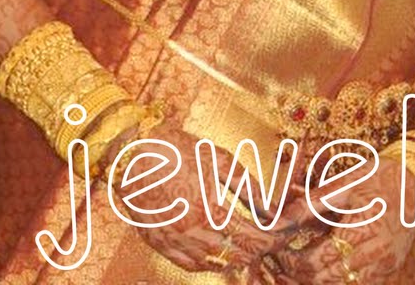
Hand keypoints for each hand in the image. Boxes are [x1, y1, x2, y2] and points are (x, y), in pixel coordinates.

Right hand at [104, 125, 291, 275]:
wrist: (131, 151)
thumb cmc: (176, 150)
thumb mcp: (219, 160)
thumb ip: (248, 187)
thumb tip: (270, 207)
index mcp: (208, 212)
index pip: (250, 239)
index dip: (272, 241)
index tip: (283, 237)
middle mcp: (189, 234)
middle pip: (234, 255)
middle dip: (257, 250)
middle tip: (270, 241)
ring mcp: (170, 241)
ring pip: (212, 264)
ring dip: (234, 258)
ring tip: (249, 247)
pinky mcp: (156, 242)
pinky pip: (186, 264)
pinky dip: (207, 263)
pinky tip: (217, 254)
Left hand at [264, 157, 414, 282]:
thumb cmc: (381, 176)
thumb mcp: (343, 185)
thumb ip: (308, 206)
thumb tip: (275, 222)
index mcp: (362, 229)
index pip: (316, 261)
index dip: (292, 261)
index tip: (279, 252)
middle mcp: (376, 252)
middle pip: (327, 278)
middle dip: (300, 274)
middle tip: (285, 263)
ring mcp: (385, 263)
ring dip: (318, 280)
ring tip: (302, 268)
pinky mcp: (390, 267)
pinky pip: (359, 284)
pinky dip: (340, 280)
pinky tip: (326, 269)